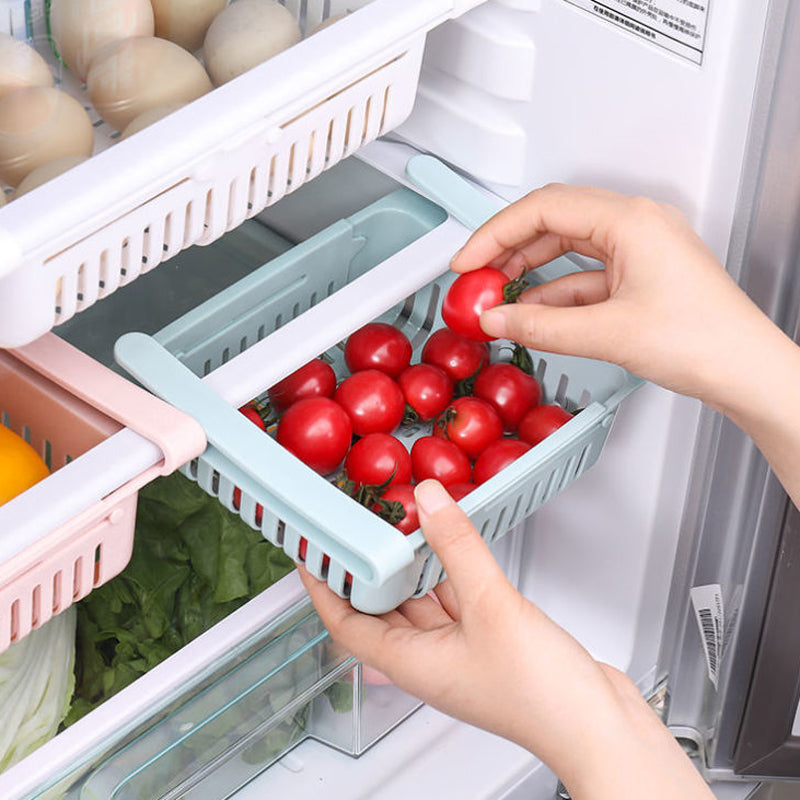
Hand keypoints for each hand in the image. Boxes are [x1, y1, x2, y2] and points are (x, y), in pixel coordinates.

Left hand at [298, 479, 713, 799]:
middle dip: (368, 570)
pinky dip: (451, 573)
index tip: (312, 553)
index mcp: (412, 663)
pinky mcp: (491, 643)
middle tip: (359, 528)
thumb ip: (458, 548)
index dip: (323, 586)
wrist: (598, 728)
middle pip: (382, 609)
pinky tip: (453, 548)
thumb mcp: (492, 606)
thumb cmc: (543, 697)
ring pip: (423, 602)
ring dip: (412, 568)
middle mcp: (430, 660)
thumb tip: (429, 502)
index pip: (345, 622)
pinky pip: (458, 601)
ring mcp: (461, 653)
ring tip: (402, 527)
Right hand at [451, 184, 799, 508]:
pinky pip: (585, 276)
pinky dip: (555, 294)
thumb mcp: (607, 333)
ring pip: (567, 249)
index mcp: (631, 220)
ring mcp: (639, 250)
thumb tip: (498, 320)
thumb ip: (541, 326)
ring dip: (530, 274)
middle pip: (553, 222)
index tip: (468, 261)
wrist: (747, 370)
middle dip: (509, 250)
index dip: (495, 233)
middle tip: (477, 278)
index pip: (543, 208)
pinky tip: (532, 315)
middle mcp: (636, 225)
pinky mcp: (640, 276)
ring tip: (499, 300)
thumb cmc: (704, 340)